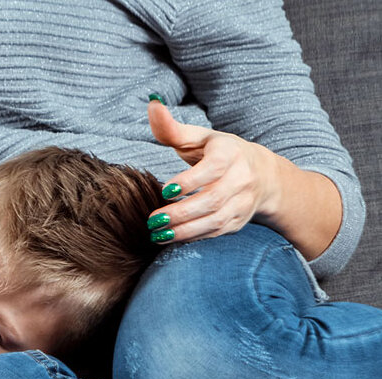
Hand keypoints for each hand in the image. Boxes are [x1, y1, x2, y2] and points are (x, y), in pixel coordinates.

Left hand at [146, 99, 285, 244]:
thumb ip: (172, 128)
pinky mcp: (239, 220)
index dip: (189, 181)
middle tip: (153, 221)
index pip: (213, 168)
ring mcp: (243, 202)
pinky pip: (216, 232)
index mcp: (230, 153)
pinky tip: (171, 238)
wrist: (263, 174)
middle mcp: (241, 178)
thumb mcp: (199, 137)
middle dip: (181, 212)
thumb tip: (152, 103)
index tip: (164, 191)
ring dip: (185, 230)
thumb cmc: (219, 152)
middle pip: (213, 199)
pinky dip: (193, 237)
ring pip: (215, 220)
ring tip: (157, 234)